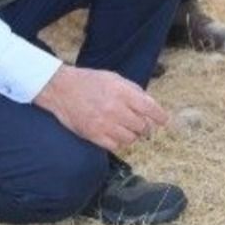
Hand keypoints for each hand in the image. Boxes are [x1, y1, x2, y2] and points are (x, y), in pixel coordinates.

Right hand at [33, 65, 167, 151]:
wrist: (61, 89)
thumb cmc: (89, 82)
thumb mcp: (114, 78)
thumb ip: (134, 91)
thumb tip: (150, 106)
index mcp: (122, 92)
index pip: (150, 108)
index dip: (160, 116)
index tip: (163, 120)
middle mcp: (114, 109)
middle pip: (142, 126)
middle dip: (145, 126)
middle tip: (141, 124)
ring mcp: (103, 124)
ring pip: (130, 138)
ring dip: (132, 135)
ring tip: (126, 128)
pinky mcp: (93, 135)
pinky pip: (115, 146)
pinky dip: (119, 142)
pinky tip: (115, 134)